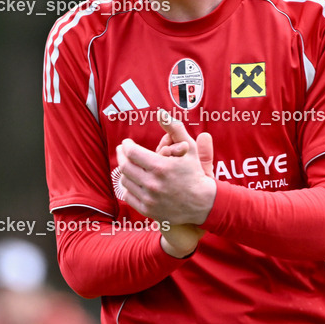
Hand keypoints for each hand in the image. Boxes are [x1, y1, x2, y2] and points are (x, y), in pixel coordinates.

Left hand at [117, 109, 216, 256]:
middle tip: (122, 150)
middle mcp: (152, 184)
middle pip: (125, 166)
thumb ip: (174, 128)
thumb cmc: (194, 173)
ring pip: (125, 181)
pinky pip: (128, 196)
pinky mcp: (147, 210)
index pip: (132, 153)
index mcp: (161, 167)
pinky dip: (128, 186)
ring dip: (125, 170)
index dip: (126, 145)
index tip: (127, 142)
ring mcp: (149, 199)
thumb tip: (160, 113)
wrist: (203, 203)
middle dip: (121, 155)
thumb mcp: (188, 148)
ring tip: (129, 164)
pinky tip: (132, 180)